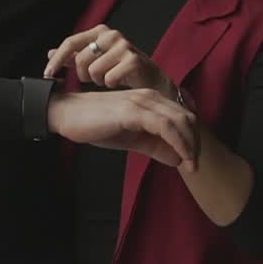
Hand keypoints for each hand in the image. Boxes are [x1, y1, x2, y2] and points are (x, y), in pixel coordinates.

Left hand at [43, 24, 174, 96]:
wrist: (150, 79)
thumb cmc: (120, 68)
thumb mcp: (95, 60)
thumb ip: (73, 57)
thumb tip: (50, 53)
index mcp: (100, 31)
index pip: (70, 42)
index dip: (57, 60)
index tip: (47, 74)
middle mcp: (111, 34)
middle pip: (80, 60)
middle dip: (84, 75)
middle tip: (96, 77)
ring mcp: (124, 46)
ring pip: (93, 71)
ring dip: (99, 80)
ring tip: (109, 77)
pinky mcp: (133, 60)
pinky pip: (108, 79)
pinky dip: (110, 84)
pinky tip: (118, 82)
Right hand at [47, 88, 199, 170]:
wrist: (66, 114)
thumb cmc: (94, 124)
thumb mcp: (130, 138)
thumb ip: (153, 145)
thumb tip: (177, 159)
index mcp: (150, 100)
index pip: (182, 116)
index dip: (193, 138)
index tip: (192, 160)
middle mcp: (149, 96)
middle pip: (186, 117)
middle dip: (196, 143)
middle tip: (194, 166)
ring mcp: (141, 102)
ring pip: (179, 121)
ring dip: (190, 146)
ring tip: (191, 166)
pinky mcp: (132, 111)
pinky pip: (164, 126)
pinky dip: (178, 143)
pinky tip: (179, 158)